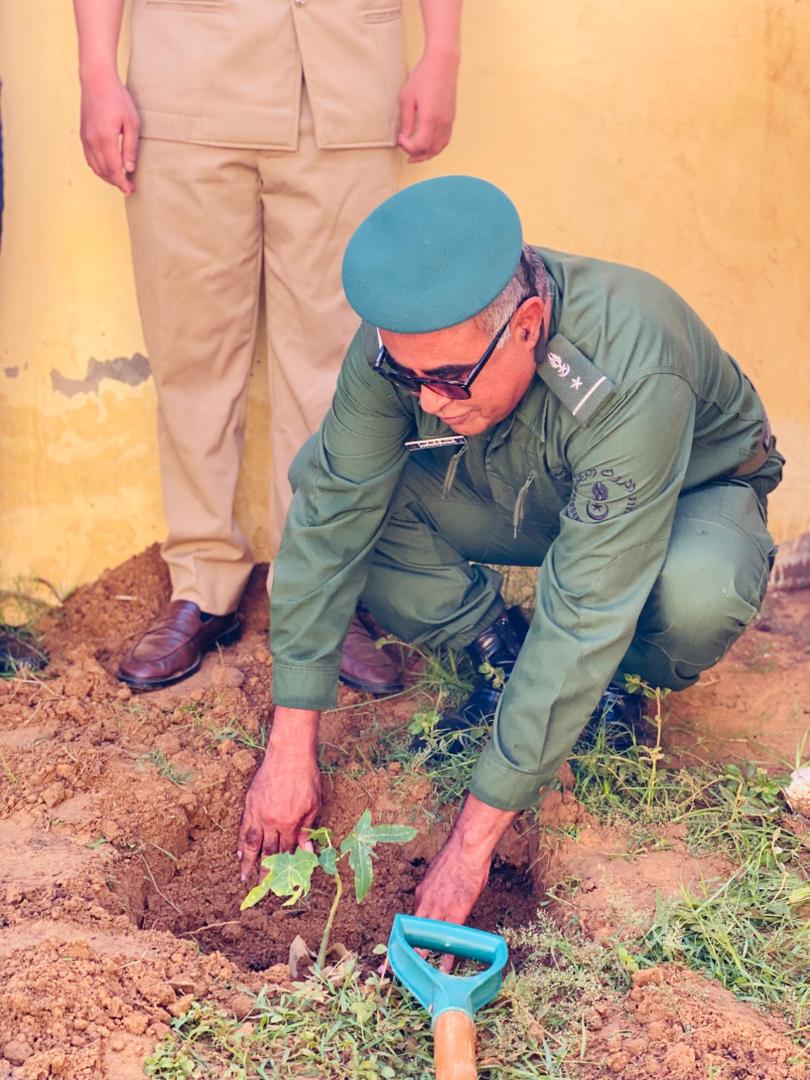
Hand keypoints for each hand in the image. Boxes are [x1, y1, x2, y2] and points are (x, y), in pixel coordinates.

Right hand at [79, 69, 139, 194]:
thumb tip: (129, 169)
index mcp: (105, 138)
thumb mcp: (132, 123)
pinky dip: (99, 168)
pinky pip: (89, 159)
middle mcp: (92, 141)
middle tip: (129, 188)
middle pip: (104, 171)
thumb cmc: (118, 99)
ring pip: (95, 167)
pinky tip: (109, 170)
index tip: (131, 191)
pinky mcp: (83, 136)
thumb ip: (131, 147)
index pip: (114, 169)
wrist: (96, 80)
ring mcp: (85, 138)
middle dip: (116, 182)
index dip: (123, 183)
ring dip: (107, 177)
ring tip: (120, 180)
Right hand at [236, 708, 320, 881]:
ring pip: (252, 843)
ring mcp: (259, 813)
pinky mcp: (250, 804)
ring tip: (243, 877)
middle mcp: (272, 822)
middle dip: (265, 872)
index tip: (282, 882)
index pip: (287, 851)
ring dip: (248, 862)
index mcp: (291, 824)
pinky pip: (244, 827)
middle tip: (261, 889)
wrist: (289, 755)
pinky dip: (241, 842)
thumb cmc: (306, 777)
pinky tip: (239, 853)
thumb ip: (308, 829)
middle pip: (268, 852)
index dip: (285, 868)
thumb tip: (308, 852)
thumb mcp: (313, 804)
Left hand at [397, 49, 458, 162]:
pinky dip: (436, 147)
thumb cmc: (423, 76)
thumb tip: (404, 137)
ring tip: (416, 155)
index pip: (420, 145)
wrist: (443, 63)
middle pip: (430, 150)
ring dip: (427, 154)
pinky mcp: (451, 118)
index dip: (408, 146)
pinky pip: (445, 140)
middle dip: (417, 154)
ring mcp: (448, 121)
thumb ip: (406, 120)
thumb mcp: (407, 98)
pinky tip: (428, 146)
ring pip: (439, 148)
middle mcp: (442, 123)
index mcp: (430, 118)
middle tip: (406, 152)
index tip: (400, 138)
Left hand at [413, 794, 516, 970]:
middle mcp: (424, 903)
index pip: (410, 921)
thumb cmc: (458, 858)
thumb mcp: (440, 875)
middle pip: (409, 934)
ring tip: (414, 978)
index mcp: (421, 894)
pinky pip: (447, 941)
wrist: (466, 848)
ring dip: (419, 960)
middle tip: (388, 971)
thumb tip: (440, 894)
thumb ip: (437, 889)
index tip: (397, 948)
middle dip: (399, 954)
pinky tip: (444, 970)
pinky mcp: (454, 914)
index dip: (404, 936)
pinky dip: (445, 957)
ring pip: (425, 940)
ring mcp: (438, 910)